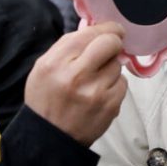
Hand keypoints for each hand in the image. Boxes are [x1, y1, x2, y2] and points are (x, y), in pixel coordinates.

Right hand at [24, 22, 126, 145]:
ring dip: (110, 68)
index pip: (90, 33)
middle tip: (111, 47)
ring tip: (95, 80)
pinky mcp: (110, 106)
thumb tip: (96, 30)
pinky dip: (114, 85)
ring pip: (117, 64)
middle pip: (110, 43)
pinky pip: (122, 84)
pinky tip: (101, 93)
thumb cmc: (47, 99)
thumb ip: (67, 46)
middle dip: (114, 42)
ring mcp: (95, 92)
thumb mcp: (44, 67)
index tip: (113, 30)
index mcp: (55, 63)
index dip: (107, 28)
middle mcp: (75, 76)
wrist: (50, 138)